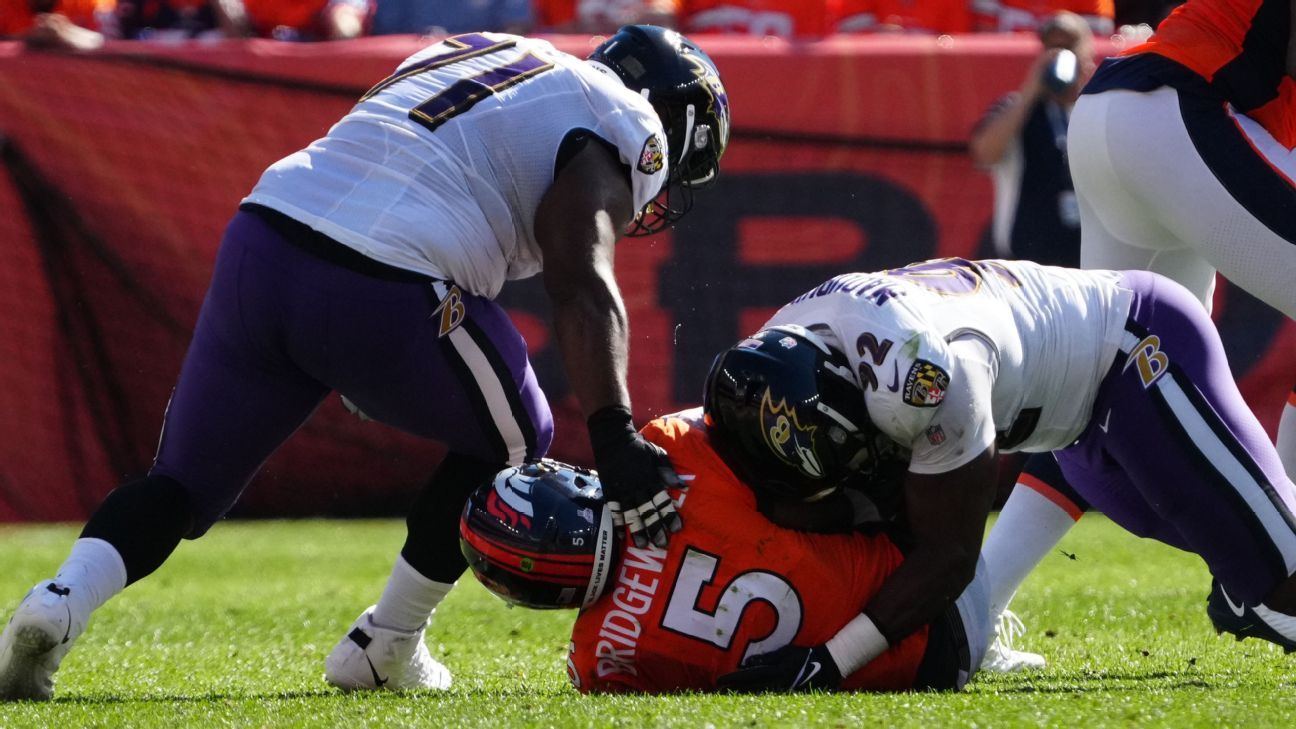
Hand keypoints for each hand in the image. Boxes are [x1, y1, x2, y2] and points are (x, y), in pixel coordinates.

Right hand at [588, 406, 681, 548]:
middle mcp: (636, 487)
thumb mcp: (658, 453)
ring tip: (643, 545)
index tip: (677, 529)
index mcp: (650, 478)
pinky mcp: (610, 491)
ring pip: (631, 514)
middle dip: (655, 528)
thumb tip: (682, 486)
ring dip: (637, 531)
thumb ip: (668, 471)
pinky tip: (620, 536)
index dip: (669, 515)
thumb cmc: (638, 446)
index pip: (662, 501)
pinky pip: (614, 510)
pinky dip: (617, 523)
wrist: (612, 438)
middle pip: (647, 511)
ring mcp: (621, 490)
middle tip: (661, 544)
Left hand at [717, 644, 842, 692]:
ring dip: (742, 693)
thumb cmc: (805, 655)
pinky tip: (746, 694)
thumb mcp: (786, 653)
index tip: (719, 680)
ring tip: (727, 692)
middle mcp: (778, 684)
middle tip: (718, 688)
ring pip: (757, 694)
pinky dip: (754, 694)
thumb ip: (767, 658)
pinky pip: (767, 695)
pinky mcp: (788, 695)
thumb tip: (748, 663)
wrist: (827, 667)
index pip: (749, 676)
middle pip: (750, 688)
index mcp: (776, 672)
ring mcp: (783, 692)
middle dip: (734, 688)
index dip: (733, 678)